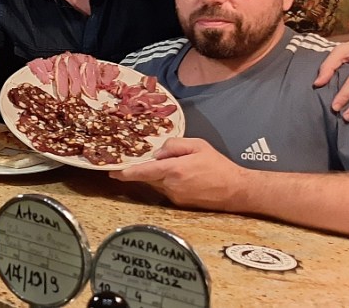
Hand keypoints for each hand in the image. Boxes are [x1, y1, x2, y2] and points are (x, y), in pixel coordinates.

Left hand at [110, 138, 245, 211]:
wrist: (236, 190)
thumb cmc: (218, 165)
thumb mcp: (198, 145)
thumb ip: (174, 146)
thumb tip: (158, 153)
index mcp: (174, 170)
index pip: (143, 171)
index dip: (126, 172)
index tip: (112, 171)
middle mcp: (171, 186)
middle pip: (148, 177)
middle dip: (142, 170)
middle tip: (136, 162)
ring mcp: (175, 197)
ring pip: (156, 184)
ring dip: (156, 176)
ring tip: (169, 167)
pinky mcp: (180, 204)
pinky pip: (166, 190)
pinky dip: (166, 182)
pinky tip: (180, 177)